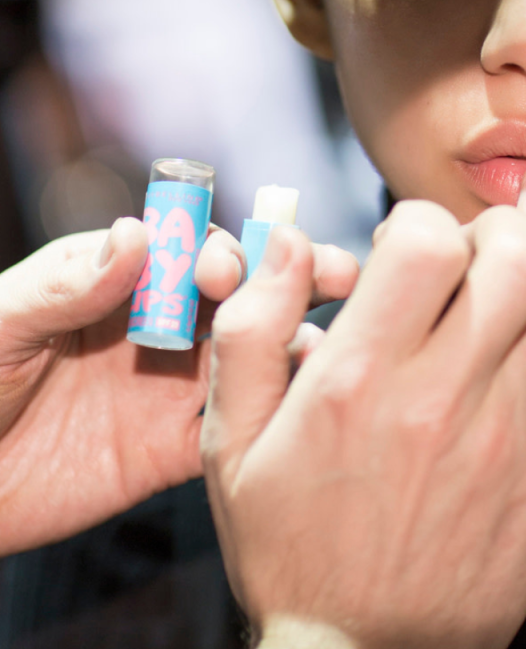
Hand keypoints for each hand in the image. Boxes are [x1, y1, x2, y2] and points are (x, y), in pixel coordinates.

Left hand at [0, 218, 358, 553]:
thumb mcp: (4, 323)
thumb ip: (69, 283)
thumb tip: (138, 233)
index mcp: (122, 278)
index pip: (188, 249)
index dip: (219, 251)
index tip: (228, 270)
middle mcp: (160, 323)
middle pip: (240, 291)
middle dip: (290, 277)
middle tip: (334, 272)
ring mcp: (170, 385)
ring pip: (253, 355)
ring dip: (296, 342)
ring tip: (333, 349)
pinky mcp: (171, 450)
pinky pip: (233, 430)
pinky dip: (273, 418)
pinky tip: (306, 413)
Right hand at [201, 162, 525, 648]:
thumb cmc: (291, 548)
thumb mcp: (231, 446)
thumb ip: (252, 330)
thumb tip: (289, 240)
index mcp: (357, 381)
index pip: (424, 241)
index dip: (418, 219)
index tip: (404, 245)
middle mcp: (440, 395)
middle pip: (509, 254)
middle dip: (491, 223)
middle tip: (469, 243)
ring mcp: (506, 428)